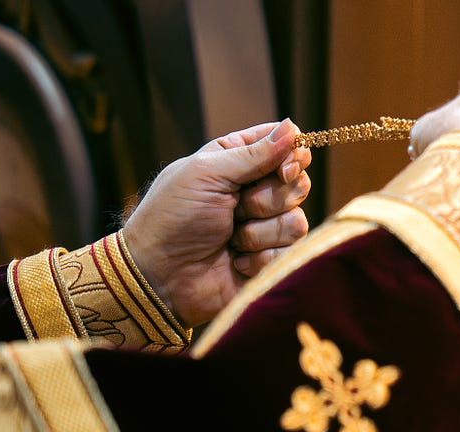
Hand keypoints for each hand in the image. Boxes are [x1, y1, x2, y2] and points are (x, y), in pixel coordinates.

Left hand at [124, 120, 312, 326]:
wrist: (161, 275)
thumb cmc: (173, 218)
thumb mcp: (206, 174)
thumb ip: (252, 153)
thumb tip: (291, 128)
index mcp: (237, 161)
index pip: (283, 146)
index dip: (291, 155)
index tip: (282, 168)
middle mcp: (256, 191)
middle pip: (298, 183)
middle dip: (269, 199)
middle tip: (238, 208)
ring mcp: (266, 227)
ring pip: (296, 221)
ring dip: (259, 232)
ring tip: (230, 239)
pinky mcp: (272, 259)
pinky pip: (291, 252)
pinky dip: (260, 258)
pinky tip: (236, 261)